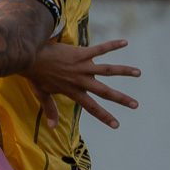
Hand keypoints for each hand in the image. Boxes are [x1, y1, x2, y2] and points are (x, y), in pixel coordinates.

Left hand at [22, 40, 140, 128]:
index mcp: (73, 92)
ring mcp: (83, 66)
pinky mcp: (82, 53)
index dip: (105, 117)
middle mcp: (81, 81)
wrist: (30, 57)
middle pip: (105, 92)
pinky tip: (125, 42)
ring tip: (138, 73)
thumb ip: (50, 109)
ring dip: (125, 71)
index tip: (116, 125)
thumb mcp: (42, 94)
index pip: (92, 107)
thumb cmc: (35, 75)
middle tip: (135, 105)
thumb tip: (52, 127)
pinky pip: (100, 49)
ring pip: (108, 70)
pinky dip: (113, 45)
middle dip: (121, 99)